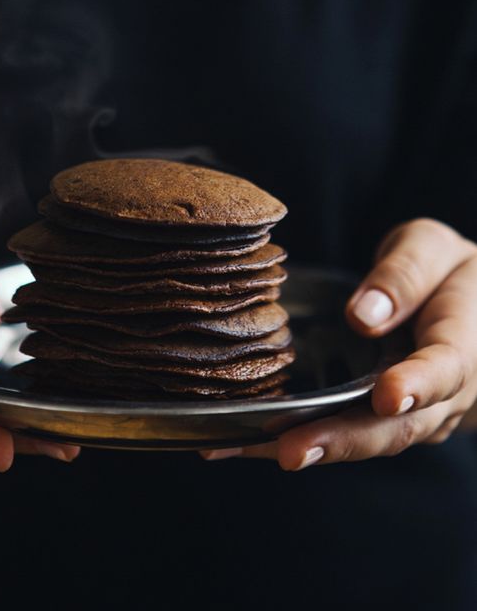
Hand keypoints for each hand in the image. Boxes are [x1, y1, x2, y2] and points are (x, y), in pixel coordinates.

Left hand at [200, 218, 476, 466]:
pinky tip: (245, 440)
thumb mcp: (433, 249)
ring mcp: (414, 417)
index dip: (416, 385)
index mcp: (462, 345)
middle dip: (341, 441)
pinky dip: (299, 438)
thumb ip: (404, 275)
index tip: (388, 396)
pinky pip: (346, 434)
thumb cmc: (449, 273)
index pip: (444, 369)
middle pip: (396, 427)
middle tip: (290, 450)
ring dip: (310, 448)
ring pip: (366, 440)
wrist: (468, 310)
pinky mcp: (383, 421)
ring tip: (248, 448)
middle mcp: (443, 395)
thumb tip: (364, 314)